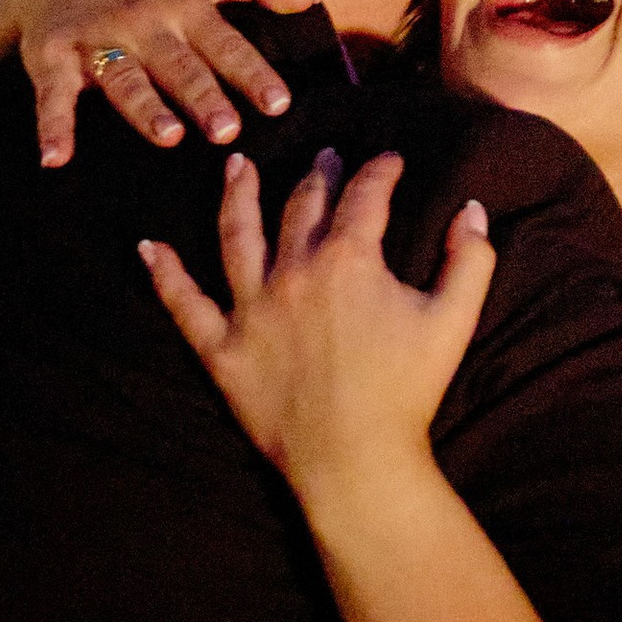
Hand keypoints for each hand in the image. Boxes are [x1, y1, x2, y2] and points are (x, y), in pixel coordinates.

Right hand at [13, 0, 320, 164]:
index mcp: (183, 4)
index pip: (223, 41)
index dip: (250, 71)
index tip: (279, 103)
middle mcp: (143, 20)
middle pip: (177, 62)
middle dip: (202, 94)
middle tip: (227, 131)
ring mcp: (97, 38)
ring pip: (123, 76)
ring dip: (144, 107)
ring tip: (168, 137)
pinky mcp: (52, 57)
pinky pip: (52, 94)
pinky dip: (53, 126)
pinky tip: (56, 159)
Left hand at [142, 150, 496, 505]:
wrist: (355, 464)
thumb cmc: (407, 392)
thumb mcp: (453, 321)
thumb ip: (469, 259)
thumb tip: (474, 208)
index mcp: (348, 260)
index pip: (364, 196)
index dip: (379, 170)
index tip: (388, 160)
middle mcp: (293, 273)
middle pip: (303, 207)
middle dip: (317, 175)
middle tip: (324, 157)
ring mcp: (252, 311)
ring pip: (237, 236)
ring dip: (237, 195)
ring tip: (235, 163)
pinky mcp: (223, 352)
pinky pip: (186, 307)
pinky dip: (166, 275)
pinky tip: (148, 248)